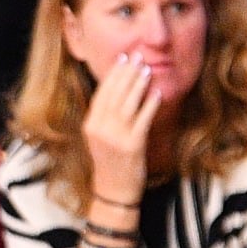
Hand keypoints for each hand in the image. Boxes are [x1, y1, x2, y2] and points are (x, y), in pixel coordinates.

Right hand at [82, 53, 159, 201]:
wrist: (113, 189)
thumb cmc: (110, 162)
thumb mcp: (99, 138)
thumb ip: (105, 117)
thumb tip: (118, 91)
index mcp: (90, 125)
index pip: (102, 93)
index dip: (113, 74)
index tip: (122, 59)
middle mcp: (100, 129)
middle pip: (114, 95)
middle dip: (126, 74)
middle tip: (137, 57)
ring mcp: (115, 138)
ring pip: (128, 104)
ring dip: (138, 85)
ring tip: (146, 70)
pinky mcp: (132, 146)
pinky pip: (142, 120)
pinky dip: (150, 105)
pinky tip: (156, 94)